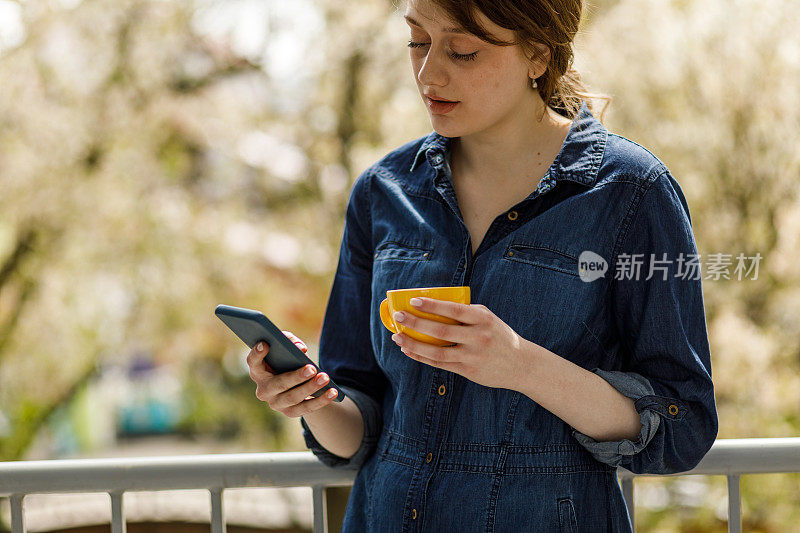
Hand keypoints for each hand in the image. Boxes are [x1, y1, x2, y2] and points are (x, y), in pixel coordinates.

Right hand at [245, 331, 338, 417]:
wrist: (293, 384)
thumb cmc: (286, 360)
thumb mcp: (286, 348)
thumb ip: (289, 341)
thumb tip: (300, 349)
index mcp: (258, 371)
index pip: (253, 363)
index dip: (257, 354)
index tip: (265, 343)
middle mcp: (263, 390)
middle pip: (278, 384)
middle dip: (296, 377)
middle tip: (312, 368)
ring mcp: (275, 403)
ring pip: (293, 397)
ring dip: (310, 388)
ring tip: (325, 378)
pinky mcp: (290, 412)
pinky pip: (306, 408)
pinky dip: (321, 400)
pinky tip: (333, 392)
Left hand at [390, 298, 529, 389]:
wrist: (521, 364)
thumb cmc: (498, 335)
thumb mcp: (488, 318)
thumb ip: (465, 313)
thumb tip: (432, 307)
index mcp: (483, 319)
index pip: (454, 310)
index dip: (432, 306)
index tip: (414, 301)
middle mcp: (478, 337)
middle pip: (441, 331)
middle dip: (416, 323)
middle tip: (399, 316)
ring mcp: (473, 356)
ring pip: (437, 351)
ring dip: (414, 344)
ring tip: (397, 336)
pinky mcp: (468, 371)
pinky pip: (440, 364)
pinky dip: (422, 357)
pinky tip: (409, 350)